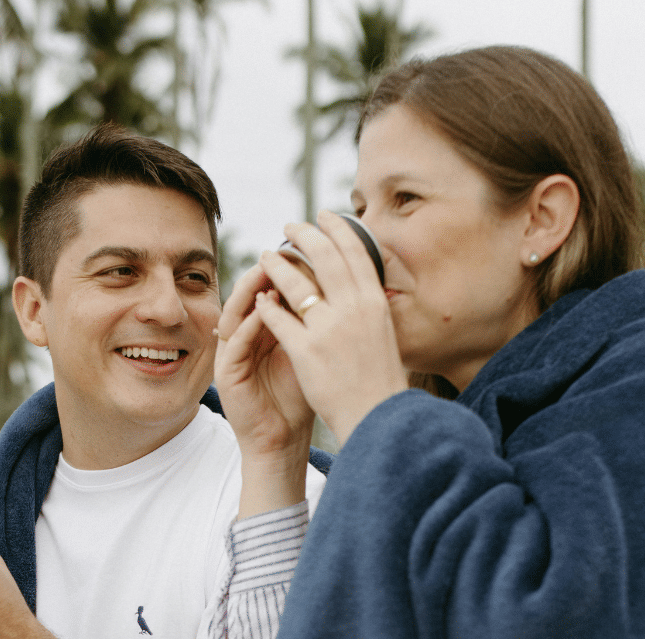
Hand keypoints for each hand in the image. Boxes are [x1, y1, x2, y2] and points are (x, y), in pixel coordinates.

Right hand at [217, 264, 316, 515]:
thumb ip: (319, 321)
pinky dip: (248, 322)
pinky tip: (263, 308)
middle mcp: (246, 334)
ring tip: (268, 269)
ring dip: (251, 289)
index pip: (273, 288)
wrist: (283, 440)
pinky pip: (235, 340)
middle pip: (251, 292)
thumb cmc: (303, 396)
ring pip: (236, 309)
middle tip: (285, 246)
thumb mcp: (314, 351)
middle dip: (267, 268)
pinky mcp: (225, 371)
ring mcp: (232, 352)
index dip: (288, 267)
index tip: (309, 246)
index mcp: (267, 328)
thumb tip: (346, 284)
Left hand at [253, 211, 407, 445]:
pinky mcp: (306, 350)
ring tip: (266, 256)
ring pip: (296, 283)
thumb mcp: (384, 334)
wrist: (376, 417)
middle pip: (324, 257)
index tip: (324, 216)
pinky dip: (268, 305)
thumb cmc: (379, 380)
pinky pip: (279, 318)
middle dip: (304, 236)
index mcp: (375, 303)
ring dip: (278, 265)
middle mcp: (354, 309)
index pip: (356, 253)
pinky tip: (260, 298)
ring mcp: (329, 329)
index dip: (338, 229)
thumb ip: (370, 307)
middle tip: (290, 227)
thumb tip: (362, 284)